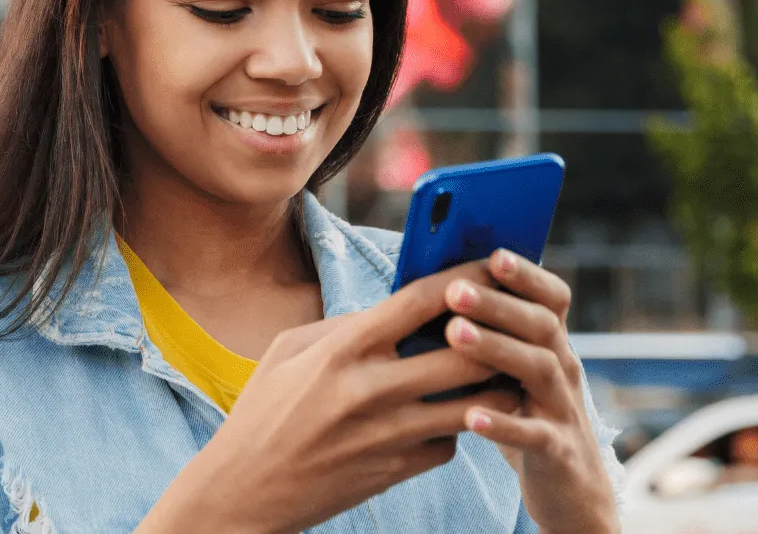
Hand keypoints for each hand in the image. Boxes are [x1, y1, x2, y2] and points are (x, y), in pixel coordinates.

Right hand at [138, 261, 520, 533]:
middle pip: (467, 353)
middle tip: (512, 324)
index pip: (421, 300)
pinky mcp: (398, 470)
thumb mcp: (287, 352)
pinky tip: (451, 417)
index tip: (492, 266)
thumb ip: (343, 326)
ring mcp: (389, 434)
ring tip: (503, 369)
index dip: (466, 277)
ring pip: (476, 404)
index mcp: (342, 349)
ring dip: (495, 385)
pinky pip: (450, 442)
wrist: (244, 491)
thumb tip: (395, 310)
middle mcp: (370, 389)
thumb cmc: (262, 413)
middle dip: (498, 335)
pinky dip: (456, 427)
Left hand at [441, 249, 617, 532]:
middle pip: (540, 325)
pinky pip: (534, 435)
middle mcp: (563, 369)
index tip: (493, 253)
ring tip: (454, 335)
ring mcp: (564, 409)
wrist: (570, 490)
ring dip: (497, 348)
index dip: (527, 275)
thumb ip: (487, 336)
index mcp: (550, 345)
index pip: (551, 299)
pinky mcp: (557, 451)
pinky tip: (471, 415)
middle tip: (455, 290)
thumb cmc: (524, 417)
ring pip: (539, 369)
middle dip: (498, 304)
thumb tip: (431, 290)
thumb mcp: (511, 373)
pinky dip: (504, 424)